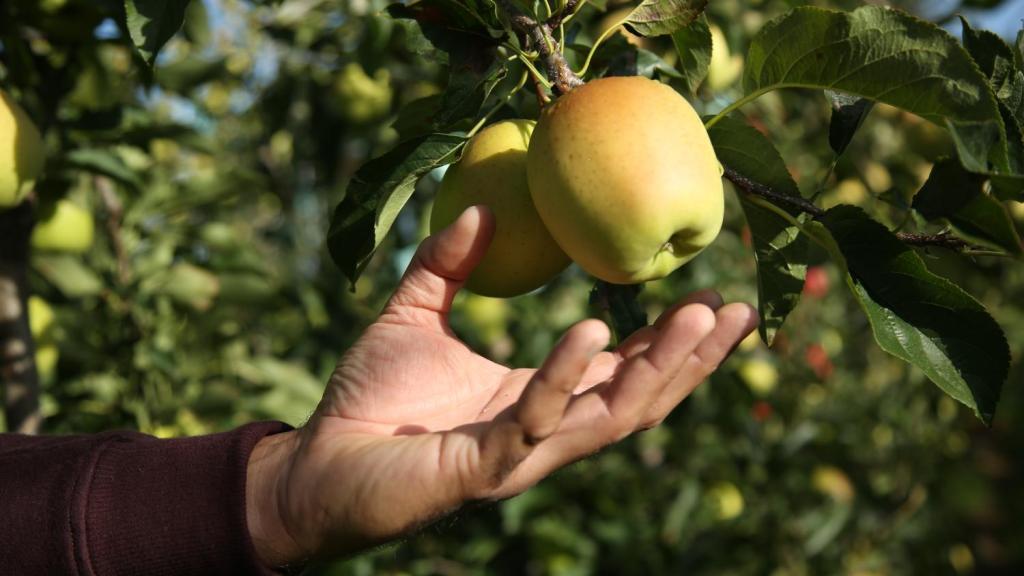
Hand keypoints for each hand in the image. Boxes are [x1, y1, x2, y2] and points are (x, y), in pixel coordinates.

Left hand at [245, 207, 757, 566]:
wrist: (314, 463)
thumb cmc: (366, 400)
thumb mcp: (414, 316)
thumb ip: (448, 266)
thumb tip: (482, 206)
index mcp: (535, 401)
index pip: (619, 374)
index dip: (667, 341)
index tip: (709, 295)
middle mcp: (542, 433)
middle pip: (638, 399)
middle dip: (692, 358)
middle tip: (736, 308)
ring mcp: (520, 454)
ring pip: (611, 418)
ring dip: (661, 369)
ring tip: (700, 317)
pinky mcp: (484, 468)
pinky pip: (537, 420)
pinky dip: (566, 374)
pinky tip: (593, 329)